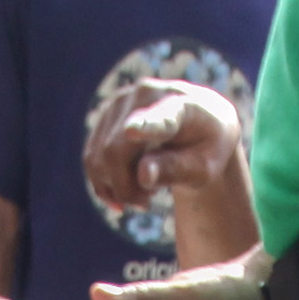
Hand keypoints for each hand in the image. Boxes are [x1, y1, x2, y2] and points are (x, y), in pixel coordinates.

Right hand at [83, 78, 247, 217]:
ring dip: (115, 188)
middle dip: (126, 189)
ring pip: (98, 157)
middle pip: (115, 151)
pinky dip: (104, 183)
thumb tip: (143, 176)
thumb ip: (177, 170)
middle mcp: (145, 94)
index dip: (146, 126)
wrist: (202, 123)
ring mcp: (120, 102)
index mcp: (181, 105)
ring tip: (142, 194)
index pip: (161, 118)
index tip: (133, 131)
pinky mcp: (106, 115)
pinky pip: (92, 158)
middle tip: (146, 204)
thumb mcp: (204, 167)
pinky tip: (125, 191)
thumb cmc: (207, 149)